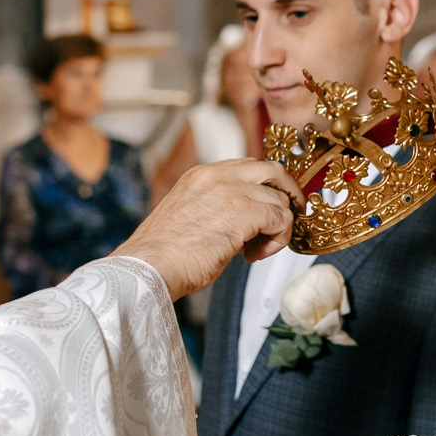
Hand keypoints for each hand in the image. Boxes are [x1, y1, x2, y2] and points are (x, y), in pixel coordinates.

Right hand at [112, 158, 301, 298]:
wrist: (148, 268)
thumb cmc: (163, 255)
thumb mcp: (191, 217)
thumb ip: (219, 210)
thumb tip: (246, 226)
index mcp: (201, 175)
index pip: (248, 168)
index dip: (265, 189)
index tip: (269, 210)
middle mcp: (217, 175)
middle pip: (271, 170)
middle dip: (287, 194)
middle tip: (287, 219)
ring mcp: (231, 190)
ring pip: (279, 198)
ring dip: (278, 226)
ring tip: (257, 249)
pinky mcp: (243, 211)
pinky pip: (281, 218)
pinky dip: (278, 238)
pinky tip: (255, 255)